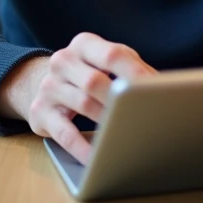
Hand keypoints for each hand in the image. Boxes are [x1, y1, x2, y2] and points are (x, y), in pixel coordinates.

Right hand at [0, 33, 155, 163]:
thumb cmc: (87, 73)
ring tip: (127, 133)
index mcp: (84, 44)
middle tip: (142, 115)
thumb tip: (163, 87)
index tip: (157, 90)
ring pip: (83, 104)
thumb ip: (132, 68)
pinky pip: (64, 133)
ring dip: (107, 121)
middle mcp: (63, 61)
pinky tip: (99, 158)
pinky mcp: (40, 112)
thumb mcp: (105, 61)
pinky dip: (83, 148)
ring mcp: (49, 86)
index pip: (113, 55)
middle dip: (120, 100)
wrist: (39, 82)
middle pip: (95, 81)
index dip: (136, 73)